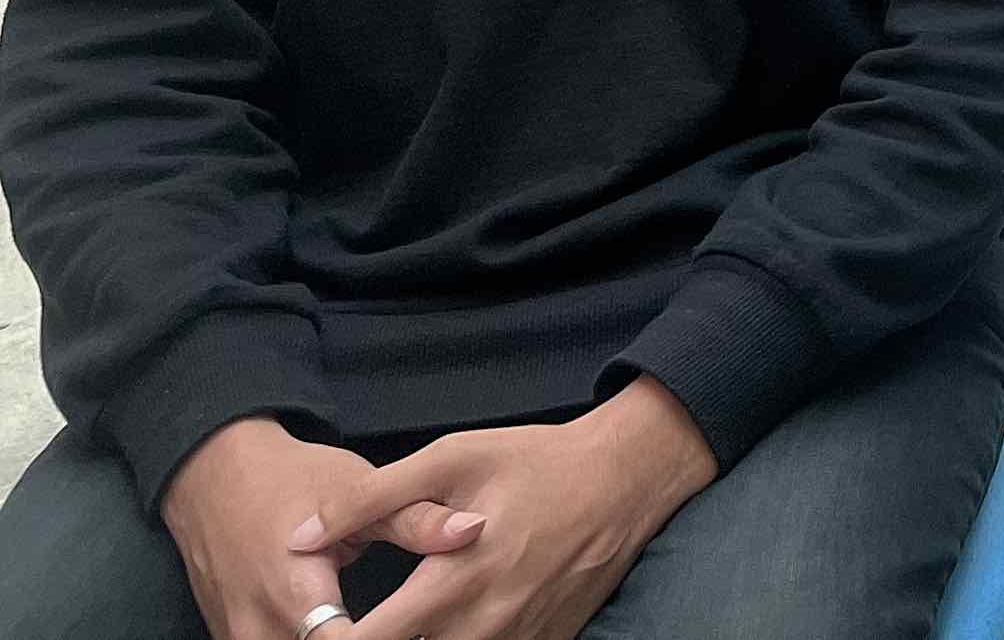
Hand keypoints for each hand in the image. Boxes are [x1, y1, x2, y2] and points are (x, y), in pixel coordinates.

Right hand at [161, 420, 484, 639]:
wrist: (212, 479)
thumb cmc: (287, 480)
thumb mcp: (354, 488)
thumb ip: (414, 520)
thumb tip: (473, 531)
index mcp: (293, 592)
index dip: (391, 638)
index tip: (425, 625)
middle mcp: (258, 626)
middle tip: (414, 624)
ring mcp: (238, 638)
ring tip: (386, 626)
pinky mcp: (231, 639)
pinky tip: (350, 629)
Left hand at [294, 379, 718, 639]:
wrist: (627, 477)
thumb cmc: (536, 462)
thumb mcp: (450, 459)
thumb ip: (368, 499)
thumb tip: (300, 537)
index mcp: (453, 580)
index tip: (314, 626)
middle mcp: (485, 622)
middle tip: (358, 623)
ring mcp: (520, 637)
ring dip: (423, 639)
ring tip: (407, 616)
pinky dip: (465, 639)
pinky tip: (456, 617)